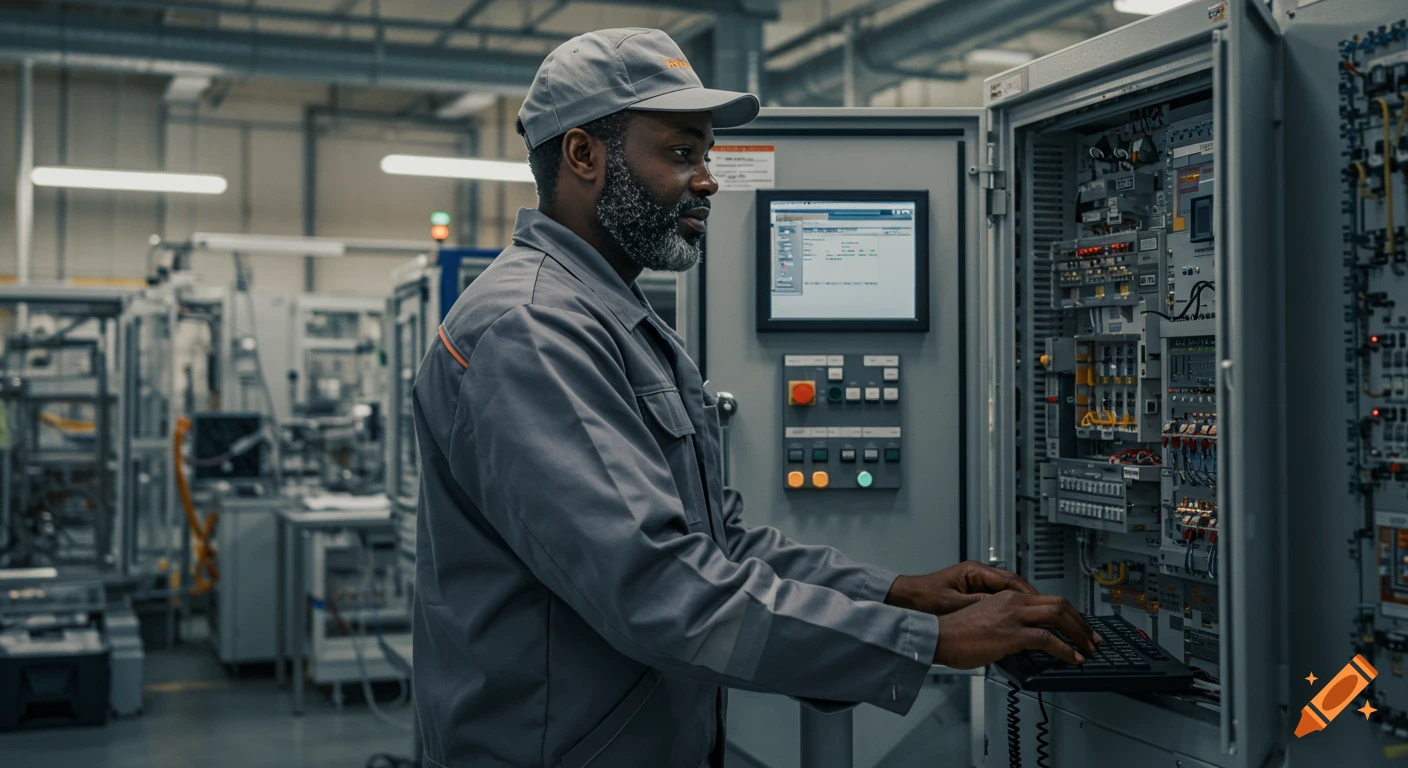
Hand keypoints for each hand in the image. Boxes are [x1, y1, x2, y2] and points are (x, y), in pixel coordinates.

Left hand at [885, 560, 1037, 615]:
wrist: (905, 598)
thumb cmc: (923, 598)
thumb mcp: (953, 603)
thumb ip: (980, 604)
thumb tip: (1004, 609)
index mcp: (975, 571)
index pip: (1011, 581)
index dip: (1029, 595)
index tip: (1044, 607)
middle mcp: (978, 574)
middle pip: (1015, 585)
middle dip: (1034, 600)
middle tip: (1051, 615)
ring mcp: (977, 583)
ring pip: (1010, 593)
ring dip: (1025, 606)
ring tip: (1040, 620)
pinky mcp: (973, 594)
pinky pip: (999, 600)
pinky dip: (1012, 610)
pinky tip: (1019, 622)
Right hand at [931, 591, 1099, 668]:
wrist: (938, 636)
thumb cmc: (956, 632)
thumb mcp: (986, 620)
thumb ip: (1007, 624)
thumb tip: (1023, 641)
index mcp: (1007, 596)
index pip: (1047, 599)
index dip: (1068, 613)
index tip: (1077, 626)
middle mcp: (1013, 601)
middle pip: (1059, 603)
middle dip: (1081, 622)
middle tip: (1092, 637)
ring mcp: (1014, 616)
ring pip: (1058, 616)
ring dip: (1078, 633)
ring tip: (1087, 648)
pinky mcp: (1012, 634)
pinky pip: (1047, 639)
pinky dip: (1065, 650)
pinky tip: (1072, 658)